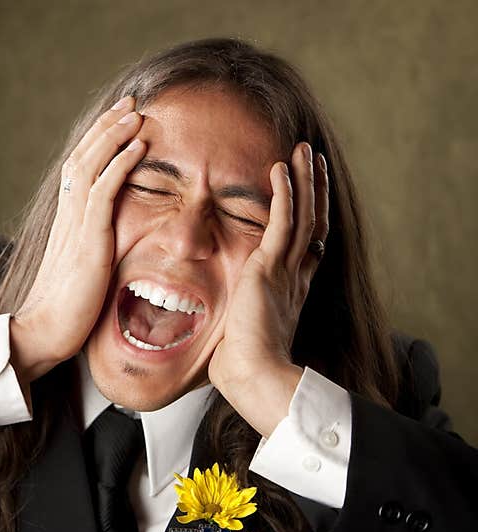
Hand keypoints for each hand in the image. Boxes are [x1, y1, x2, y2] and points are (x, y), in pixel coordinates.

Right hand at [9, 97, 146, 383]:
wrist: (44, 331)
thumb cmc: (66, 307)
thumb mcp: (81, 267)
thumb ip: (91, 244)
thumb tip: (108, 238)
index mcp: (65, 220)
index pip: (79, 168)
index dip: (98, 141)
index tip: (119, 120)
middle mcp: (67, 215)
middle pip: (83, 155)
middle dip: (106, 126)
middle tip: (130, 102)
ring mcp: (75, 225)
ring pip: (91, 165)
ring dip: (114, 135)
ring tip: (136, 113)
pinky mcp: (87, 240)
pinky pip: (103, 192)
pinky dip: (120, 164)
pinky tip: (137, 146)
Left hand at [208, 142, 329, 436]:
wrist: (255, 376)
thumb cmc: (243, 365)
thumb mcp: (242, 332)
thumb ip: (238, 317)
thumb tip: (221, 323)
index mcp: (290, 291)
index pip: (305, 246)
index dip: (309, 217)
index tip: (309, 197)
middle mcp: (294, 276)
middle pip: (311, 221)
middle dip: (313, 189)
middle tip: (312, 161)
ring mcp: (286, 271)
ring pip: (302, 215)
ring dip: (303, 180)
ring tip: (303, 151)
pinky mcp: (270, 268)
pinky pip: (282, 222)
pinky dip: (284, 194)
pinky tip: (282, 168)